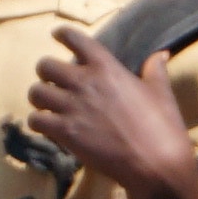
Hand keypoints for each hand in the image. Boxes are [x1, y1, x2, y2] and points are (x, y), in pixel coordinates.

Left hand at [28, 37, 197, 198]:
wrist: (155, 164)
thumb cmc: (162, 126)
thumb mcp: (160, 91)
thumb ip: (155, 69)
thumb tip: (162, 53)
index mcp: (107, 67)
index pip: (75, 39)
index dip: (62, 34)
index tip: (57, 35)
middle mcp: (84, 82)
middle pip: (45, 65)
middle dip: (46, 73)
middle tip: (54, 82)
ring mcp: (72, 107)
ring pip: (35, 92)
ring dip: (40, 98)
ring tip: (48, 105)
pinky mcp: (64, 132)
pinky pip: (35, 120)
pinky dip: (38, 123)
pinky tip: (48, 127)